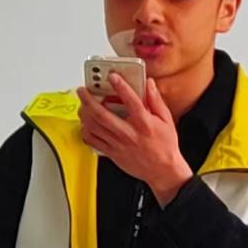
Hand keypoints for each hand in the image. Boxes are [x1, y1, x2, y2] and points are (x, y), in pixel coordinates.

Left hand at [78, 75, 192, 203]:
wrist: (163, 171)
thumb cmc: (165, 146)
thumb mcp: (166, 120)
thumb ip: (156, 101)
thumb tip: (149, 84)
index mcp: (144, 123)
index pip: (131, 101)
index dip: (120, 86)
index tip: (112, 76)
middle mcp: (129, 133)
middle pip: (103, 115)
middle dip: (89, 100)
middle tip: (83, 91)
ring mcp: (119, 144)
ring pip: (95, 127)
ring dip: (84, 114)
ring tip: (82, 105)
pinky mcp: (112, 153)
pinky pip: (93, 141)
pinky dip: (86, 131)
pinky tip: (86, 124)